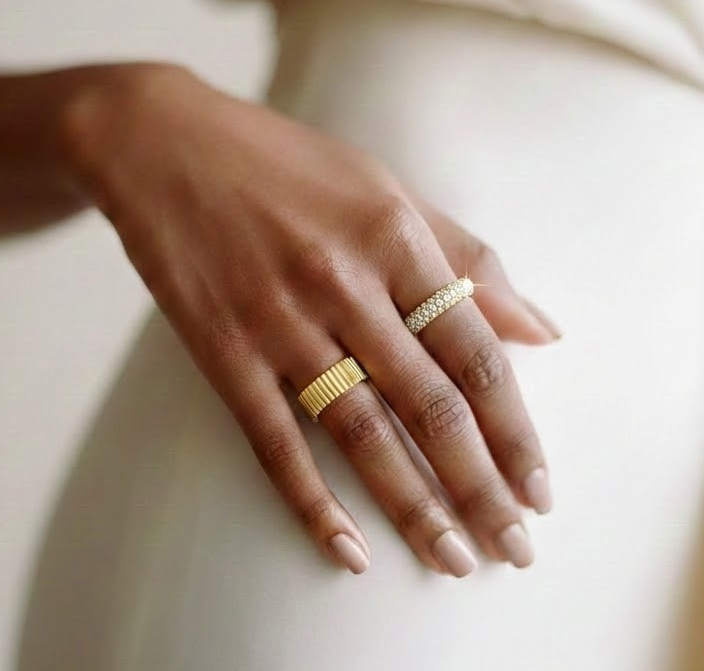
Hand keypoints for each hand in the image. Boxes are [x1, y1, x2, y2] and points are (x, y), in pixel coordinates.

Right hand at [60, 62, 560, 577]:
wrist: (163, 143)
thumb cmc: (283, 161)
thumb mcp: (383, 186)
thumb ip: (463, 253)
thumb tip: (540, 327)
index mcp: (392, 235)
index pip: (474, 349)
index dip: (515, 427)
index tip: (540, 488)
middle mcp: (342, 280)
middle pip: (429, 403)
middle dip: (480, 487)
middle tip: (515, 551)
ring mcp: (278, 318)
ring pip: (361, 432)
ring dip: (414, 506)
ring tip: (454, 560)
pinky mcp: (222, 347)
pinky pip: (274, 438)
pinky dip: (311, 500)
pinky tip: (349, 549)